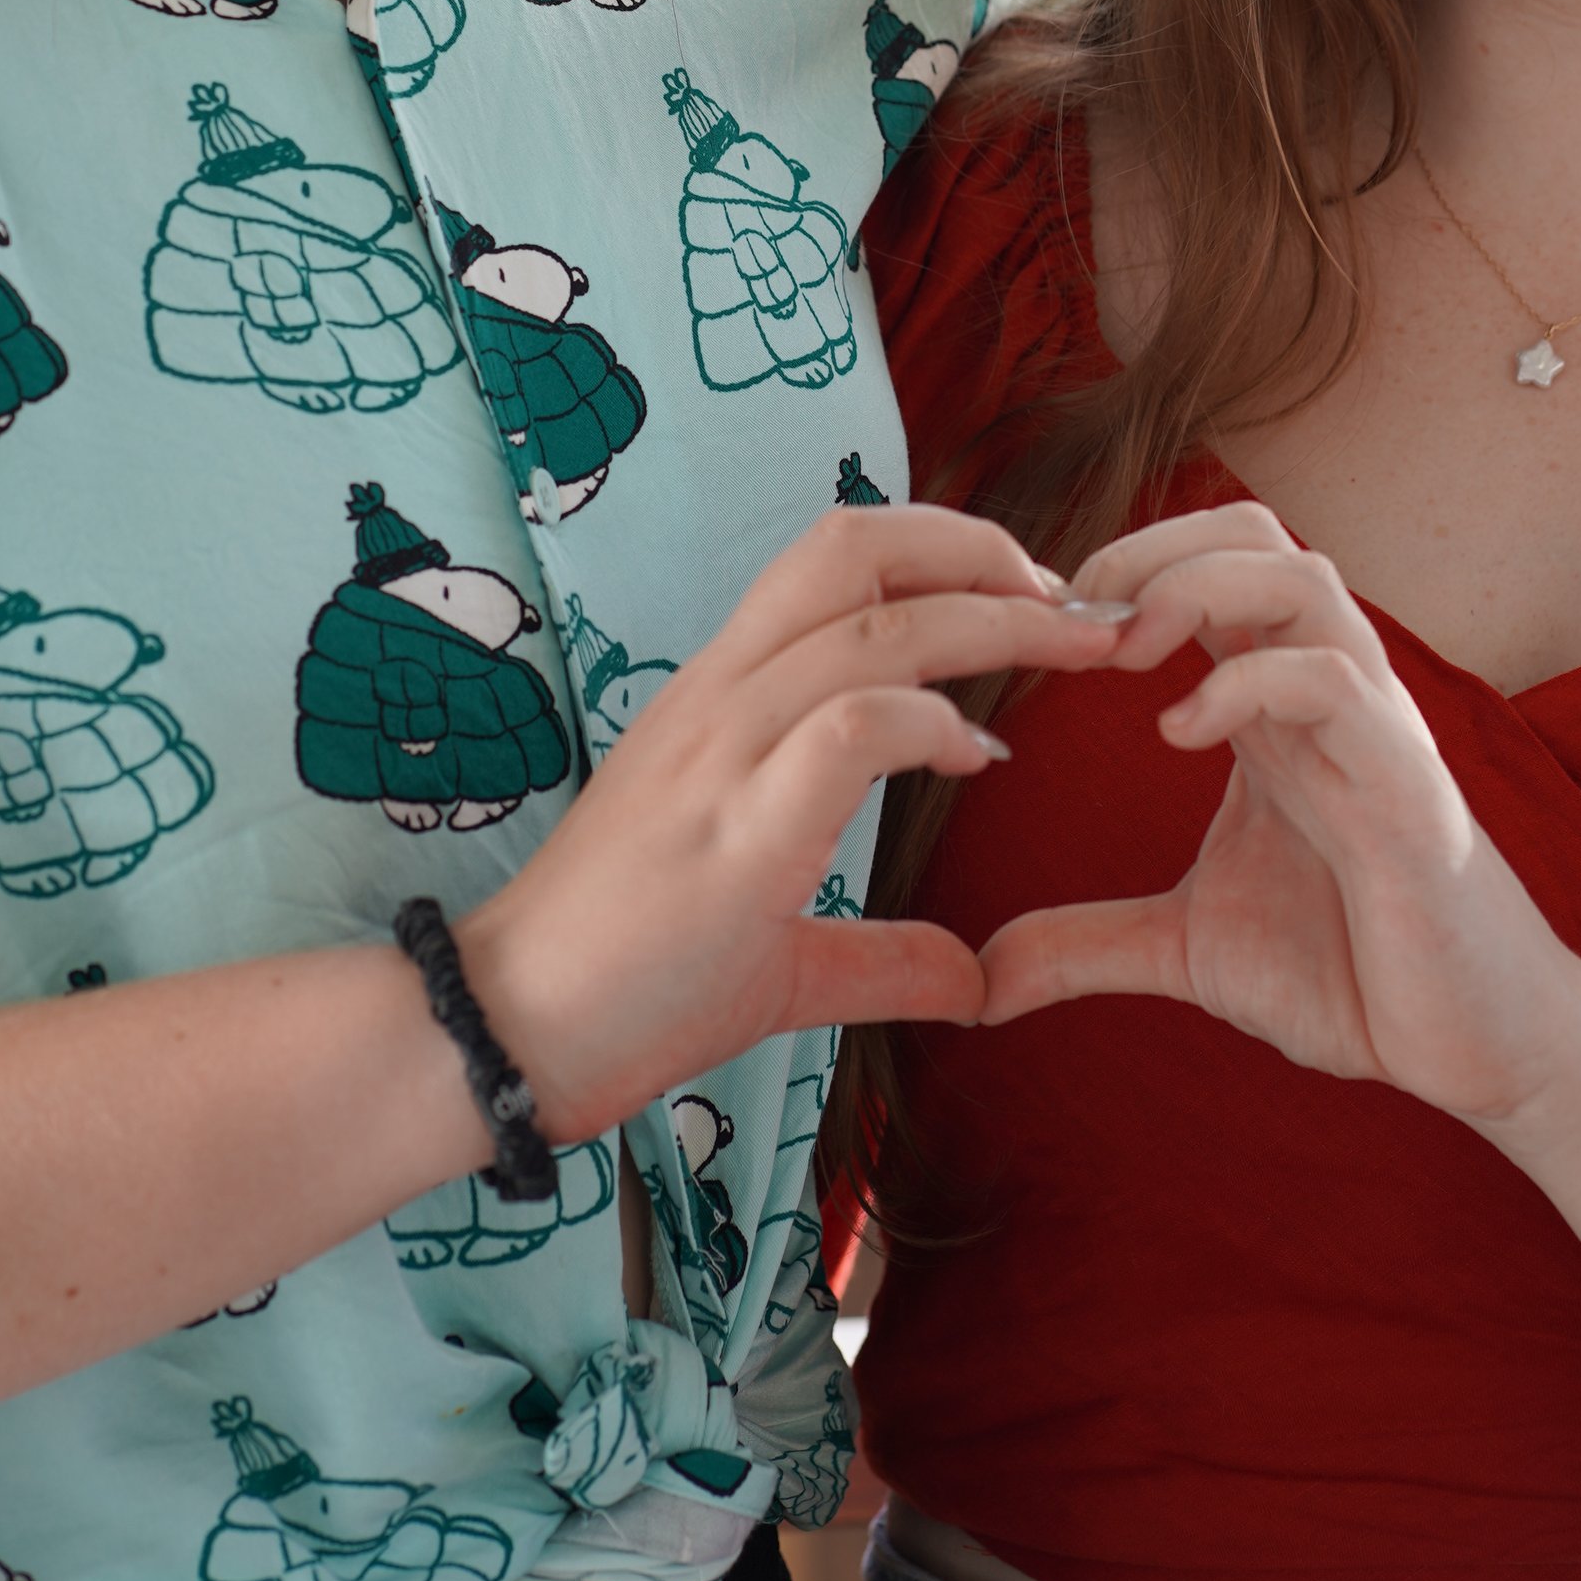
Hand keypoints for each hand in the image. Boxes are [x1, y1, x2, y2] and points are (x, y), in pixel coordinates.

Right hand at [459, 503, 1126, 1144]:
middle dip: (980, 551)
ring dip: (990, 619)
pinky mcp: (733, 831)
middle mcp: (719, 698)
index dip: (940, 551)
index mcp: (721, 699)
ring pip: (870, 623)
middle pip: (855, 548)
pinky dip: (928, 720)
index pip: (832, 558)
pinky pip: (848, 727)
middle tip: (1073, 600)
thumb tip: (975, 981)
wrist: (508, 1033)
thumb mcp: (782, 962)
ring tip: (1072, 644)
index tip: (1026, 598)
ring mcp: (720, 755)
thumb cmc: (628, 987)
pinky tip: (976, 755)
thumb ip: (881, 954)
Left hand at [975, 503, 1580, 1123]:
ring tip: (1125, 653)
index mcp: (1273, 708)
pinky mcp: (1404, 788)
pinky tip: (1181, 734)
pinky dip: (1247, 682)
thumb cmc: (1351, 975)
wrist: (1477, 1052)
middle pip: (1253, 533)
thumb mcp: (1189, 950)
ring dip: (1196, 588)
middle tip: (1074, 617)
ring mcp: (1372, 730)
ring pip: (1301, 576)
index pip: (1209, 563)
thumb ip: (1089, 944)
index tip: (1039, 631)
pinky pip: (1332, 679)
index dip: (1122, 566)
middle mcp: (1325, 694)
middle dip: (1151, 546)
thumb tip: (981, 979)